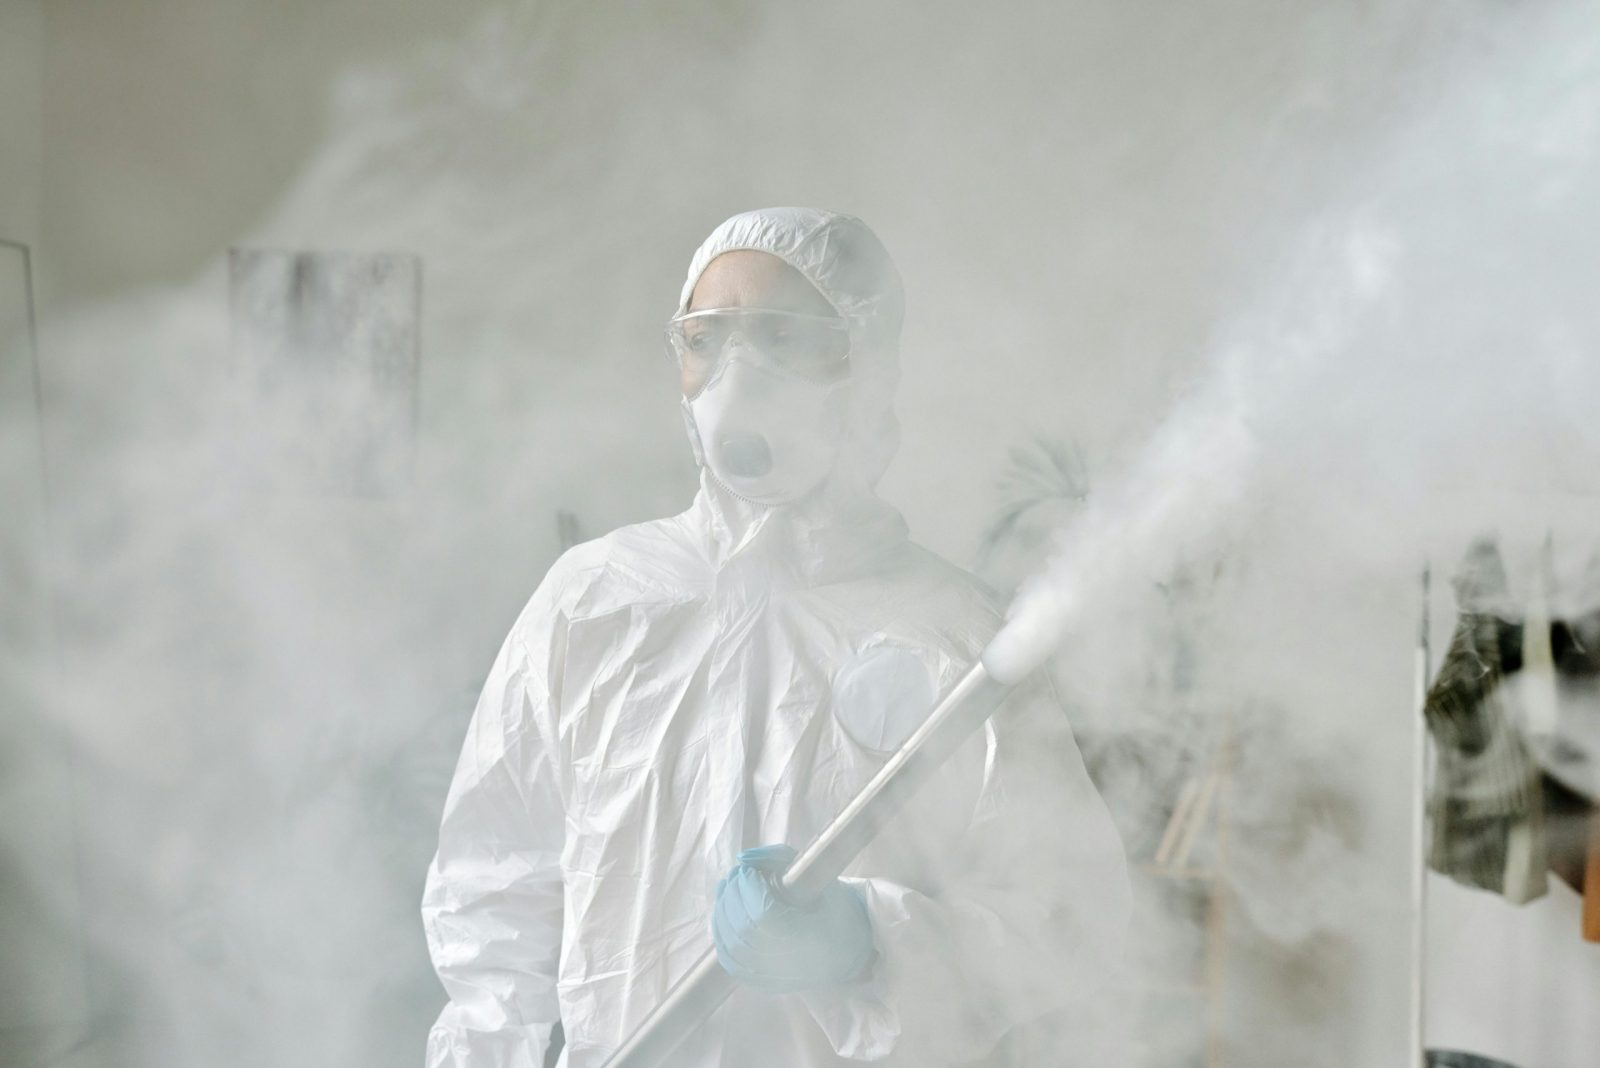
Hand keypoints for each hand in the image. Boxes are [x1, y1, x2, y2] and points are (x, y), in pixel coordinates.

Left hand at [711, 844, 874, 993]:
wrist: (850, 949)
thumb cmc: (838, 909)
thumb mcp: (818, 876)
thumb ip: (780, 858)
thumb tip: (744, 858)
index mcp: (814, 938)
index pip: (765, 916)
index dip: (749, 890)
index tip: (748, 871)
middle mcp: (794, 965)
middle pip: (744, 931)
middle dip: (732, 896)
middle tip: (736, 875)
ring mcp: (776, 979)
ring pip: (731, 948)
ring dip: (722, 913)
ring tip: (729, 889)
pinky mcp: (763, 985)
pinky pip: (730, 962)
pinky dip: (721, 934)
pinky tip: (725, 914)